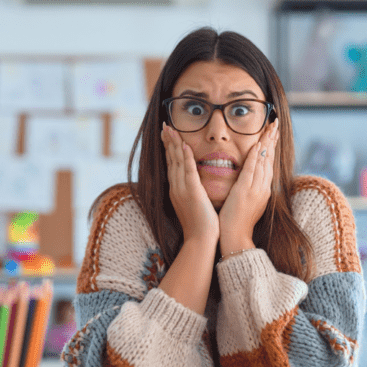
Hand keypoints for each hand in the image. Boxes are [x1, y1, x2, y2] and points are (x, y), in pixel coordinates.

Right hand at [161, 123, 219, 243]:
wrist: (201, 240)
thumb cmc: (201, 226)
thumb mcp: (195, 205)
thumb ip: (194, 193)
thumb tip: (196, 186)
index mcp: (177, 191)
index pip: (172, 165)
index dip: (169, 149)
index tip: (167, 136)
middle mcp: (176, 188)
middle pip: (170, 160)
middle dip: (167, 142)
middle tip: (165, 126)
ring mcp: (182, 189)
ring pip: (177, 162)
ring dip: (174, 144)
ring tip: (170, 129)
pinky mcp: (192, 192)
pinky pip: (188, 170)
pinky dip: (186, 156)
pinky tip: (184, 144)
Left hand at [218, 119, 278, 253]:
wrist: (236, 237)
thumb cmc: (238, 222)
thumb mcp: (248, 203)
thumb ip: (251, 190)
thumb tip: (251, 180)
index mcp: (263, 190)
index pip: (268, 164)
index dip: (271, 147)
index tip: (273, 133)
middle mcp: (262, 188)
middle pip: (269, 159)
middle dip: (272, 140)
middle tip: (275, 123)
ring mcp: (255, 189)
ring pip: (263, 161)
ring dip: (266, 143)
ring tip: (270, 127)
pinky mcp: (245, 191)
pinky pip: (251, 170)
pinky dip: (255, 156)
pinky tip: (257, 144)